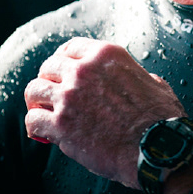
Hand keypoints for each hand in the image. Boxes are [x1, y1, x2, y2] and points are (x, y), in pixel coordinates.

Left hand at [24, 37, 186, 189]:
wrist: (157, 146)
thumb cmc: (160, 117)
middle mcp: (84, 70)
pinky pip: (33, 119)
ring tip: (43, 112)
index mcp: (106, 55)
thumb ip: (132, 76)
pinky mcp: (60, 124)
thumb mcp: (152, 82)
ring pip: (34, 90)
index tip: (61, 71)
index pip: (71, 47)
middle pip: (48, 67)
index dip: (63, 60)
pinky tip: (43, 133)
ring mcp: (69, 96)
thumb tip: (130, 80)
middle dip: (49, 80)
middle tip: (52, 94)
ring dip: (38, 101)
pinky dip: (35, 127)